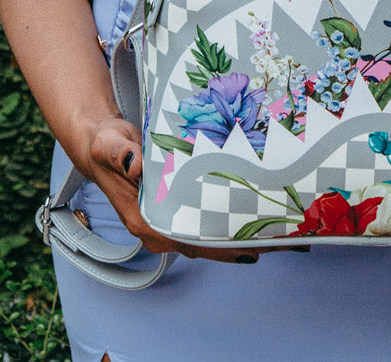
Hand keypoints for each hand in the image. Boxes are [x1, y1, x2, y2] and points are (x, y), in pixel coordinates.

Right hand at [78, 115, 285, 263]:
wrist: (104, 143)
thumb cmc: (107, 145)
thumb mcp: (109, 144)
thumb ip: (120, 153)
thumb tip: (136, 163)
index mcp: (146, 221)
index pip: (191, 242)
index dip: (223, 247)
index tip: (255, 246)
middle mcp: (161, 227)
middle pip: (208, 245)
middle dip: (246, 243)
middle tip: (286, 239)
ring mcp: (170, 219)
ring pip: (211, 234)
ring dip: (244, 232)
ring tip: (283, 230)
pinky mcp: (178, 206)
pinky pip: (208, 219)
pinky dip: (233, 217)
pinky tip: (259, 211)